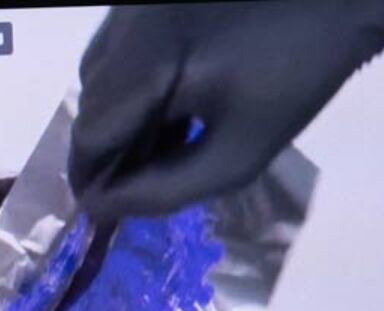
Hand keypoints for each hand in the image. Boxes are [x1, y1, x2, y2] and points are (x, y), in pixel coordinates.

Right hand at [70, 0, 383, 222]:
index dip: (91, 180)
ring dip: (116, 119)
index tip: (106, 216)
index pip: (90, 135)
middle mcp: (126, 23)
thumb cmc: (295, 78)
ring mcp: (132, 4)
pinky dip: (131, 87)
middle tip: (138, 186)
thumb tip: (105, 207)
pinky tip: (168, 108)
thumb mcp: (237, 155)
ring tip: (160, 149)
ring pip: (97, 77)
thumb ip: (165, 189)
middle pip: (88, 106)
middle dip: (104, 152)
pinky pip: (117, 50)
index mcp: (149, 62)